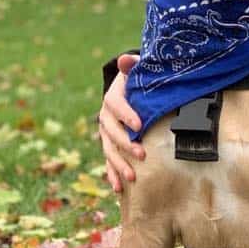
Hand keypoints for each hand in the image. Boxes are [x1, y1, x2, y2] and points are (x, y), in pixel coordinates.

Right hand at [98, 54, 144, 191]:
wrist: (134, 90)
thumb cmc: (141, 81)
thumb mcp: (139, 71)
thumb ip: (133, 65)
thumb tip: (125, 59)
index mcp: (112, 97)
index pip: (116, 106)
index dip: (127, 115)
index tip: (140, 125)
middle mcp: (106, 117)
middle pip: (112, 132)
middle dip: (126, 145)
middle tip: (142, 154)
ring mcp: (107, 133)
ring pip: (109, 151)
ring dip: (119, 165)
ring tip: (132, 178)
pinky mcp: (111, 145)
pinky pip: (109, 161)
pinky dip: (112, 174)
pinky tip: (118, 189)